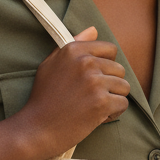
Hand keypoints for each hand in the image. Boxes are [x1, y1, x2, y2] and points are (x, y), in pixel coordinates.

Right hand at [13, 26, 130, 158]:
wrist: (36, 129)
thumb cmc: (43, 98)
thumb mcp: (50, 65)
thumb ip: (73, 45)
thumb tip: (93, 30)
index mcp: (73, 50)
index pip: (109, 49)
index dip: (106, 65)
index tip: (94, 78)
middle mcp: (85, 62)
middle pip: (119, 69)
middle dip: (110, 85)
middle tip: (90, 97)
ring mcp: (94, 82)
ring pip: (124, 87)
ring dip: (113, 99)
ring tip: (94, 107)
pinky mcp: (101, 102)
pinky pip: (123, 104)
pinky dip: (113, 114)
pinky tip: (97, 117)